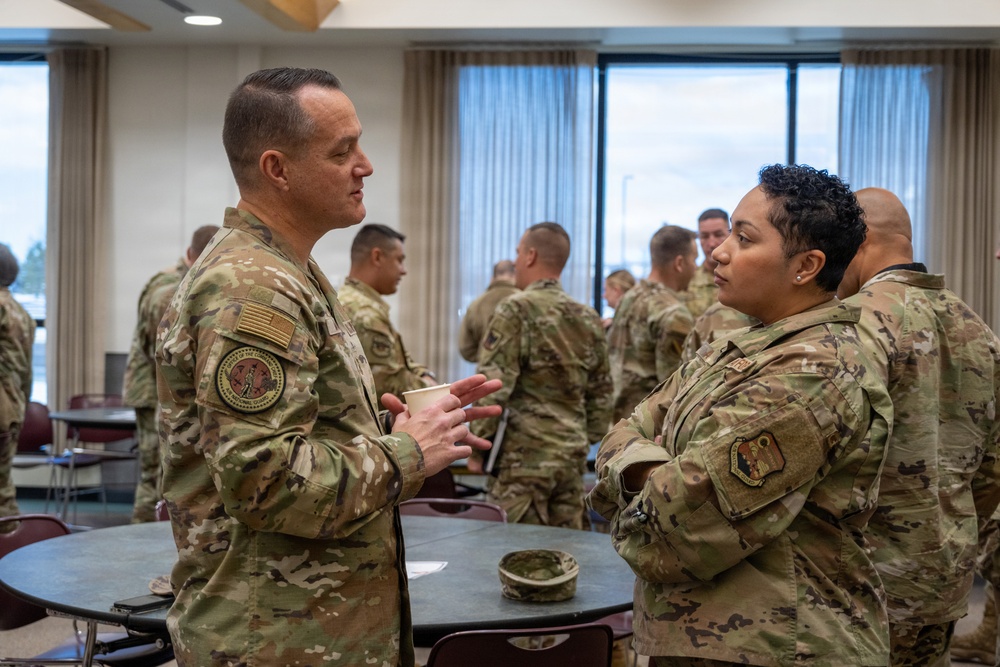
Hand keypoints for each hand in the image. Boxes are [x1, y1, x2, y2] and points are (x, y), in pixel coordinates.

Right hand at [382, 374, 501, 475]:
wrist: (400, 461)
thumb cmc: (399, 442)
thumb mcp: (399, 423)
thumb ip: (402, 414)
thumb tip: (403, 410)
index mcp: (431, 411)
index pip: (453, 400)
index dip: (455, 404)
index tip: (453, 408)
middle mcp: (442, 422)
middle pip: (461, 414)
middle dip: (458, 419)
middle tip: (452, 425)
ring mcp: (448, 437)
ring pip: (465, 431)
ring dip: (460, 435)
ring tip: (453, 439)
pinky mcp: (451, 453)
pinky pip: (466, 450)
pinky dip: (463, 452)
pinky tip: (457, 453)